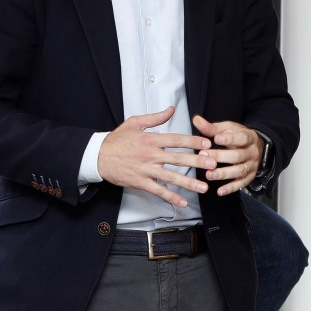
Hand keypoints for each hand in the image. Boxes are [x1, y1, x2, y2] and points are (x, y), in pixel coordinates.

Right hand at [97, 107, 213, 206]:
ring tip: (203, 187)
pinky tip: (183, 202)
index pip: (176, 139)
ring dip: (188, 183)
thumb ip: (155, 117)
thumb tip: (171, 109)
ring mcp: (145, 169)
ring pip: (171, 177)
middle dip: (197, 162)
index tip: (207, 144)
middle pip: (178, 158)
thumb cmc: (116, 140)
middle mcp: (150, 154)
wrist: (97, 156)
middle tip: (213, 165)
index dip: (192, 141)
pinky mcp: (140, 182)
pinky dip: (171, 197)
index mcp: (151, 139)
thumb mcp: (134, 123)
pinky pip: (158, 190)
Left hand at [192, 115, 262, 196]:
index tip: (216, 139)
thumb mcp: (228, 129)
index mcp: (249, 137)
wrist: (256, 147)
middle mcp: (253, 152)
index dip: (230, 139)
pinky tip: (219, 192)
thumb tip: (195, 120)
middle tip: (204, 156)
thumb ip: (212, 127)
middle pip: (238, 156)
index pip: (241, 138)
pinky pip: (241, 184)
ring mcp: (252, 165)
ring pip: (239, 171)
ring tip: (208, 175)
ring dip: (224, 174)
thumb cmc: (237, 136)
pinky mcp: (250, 177)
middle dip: (220, 157)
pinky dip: (231, 188)